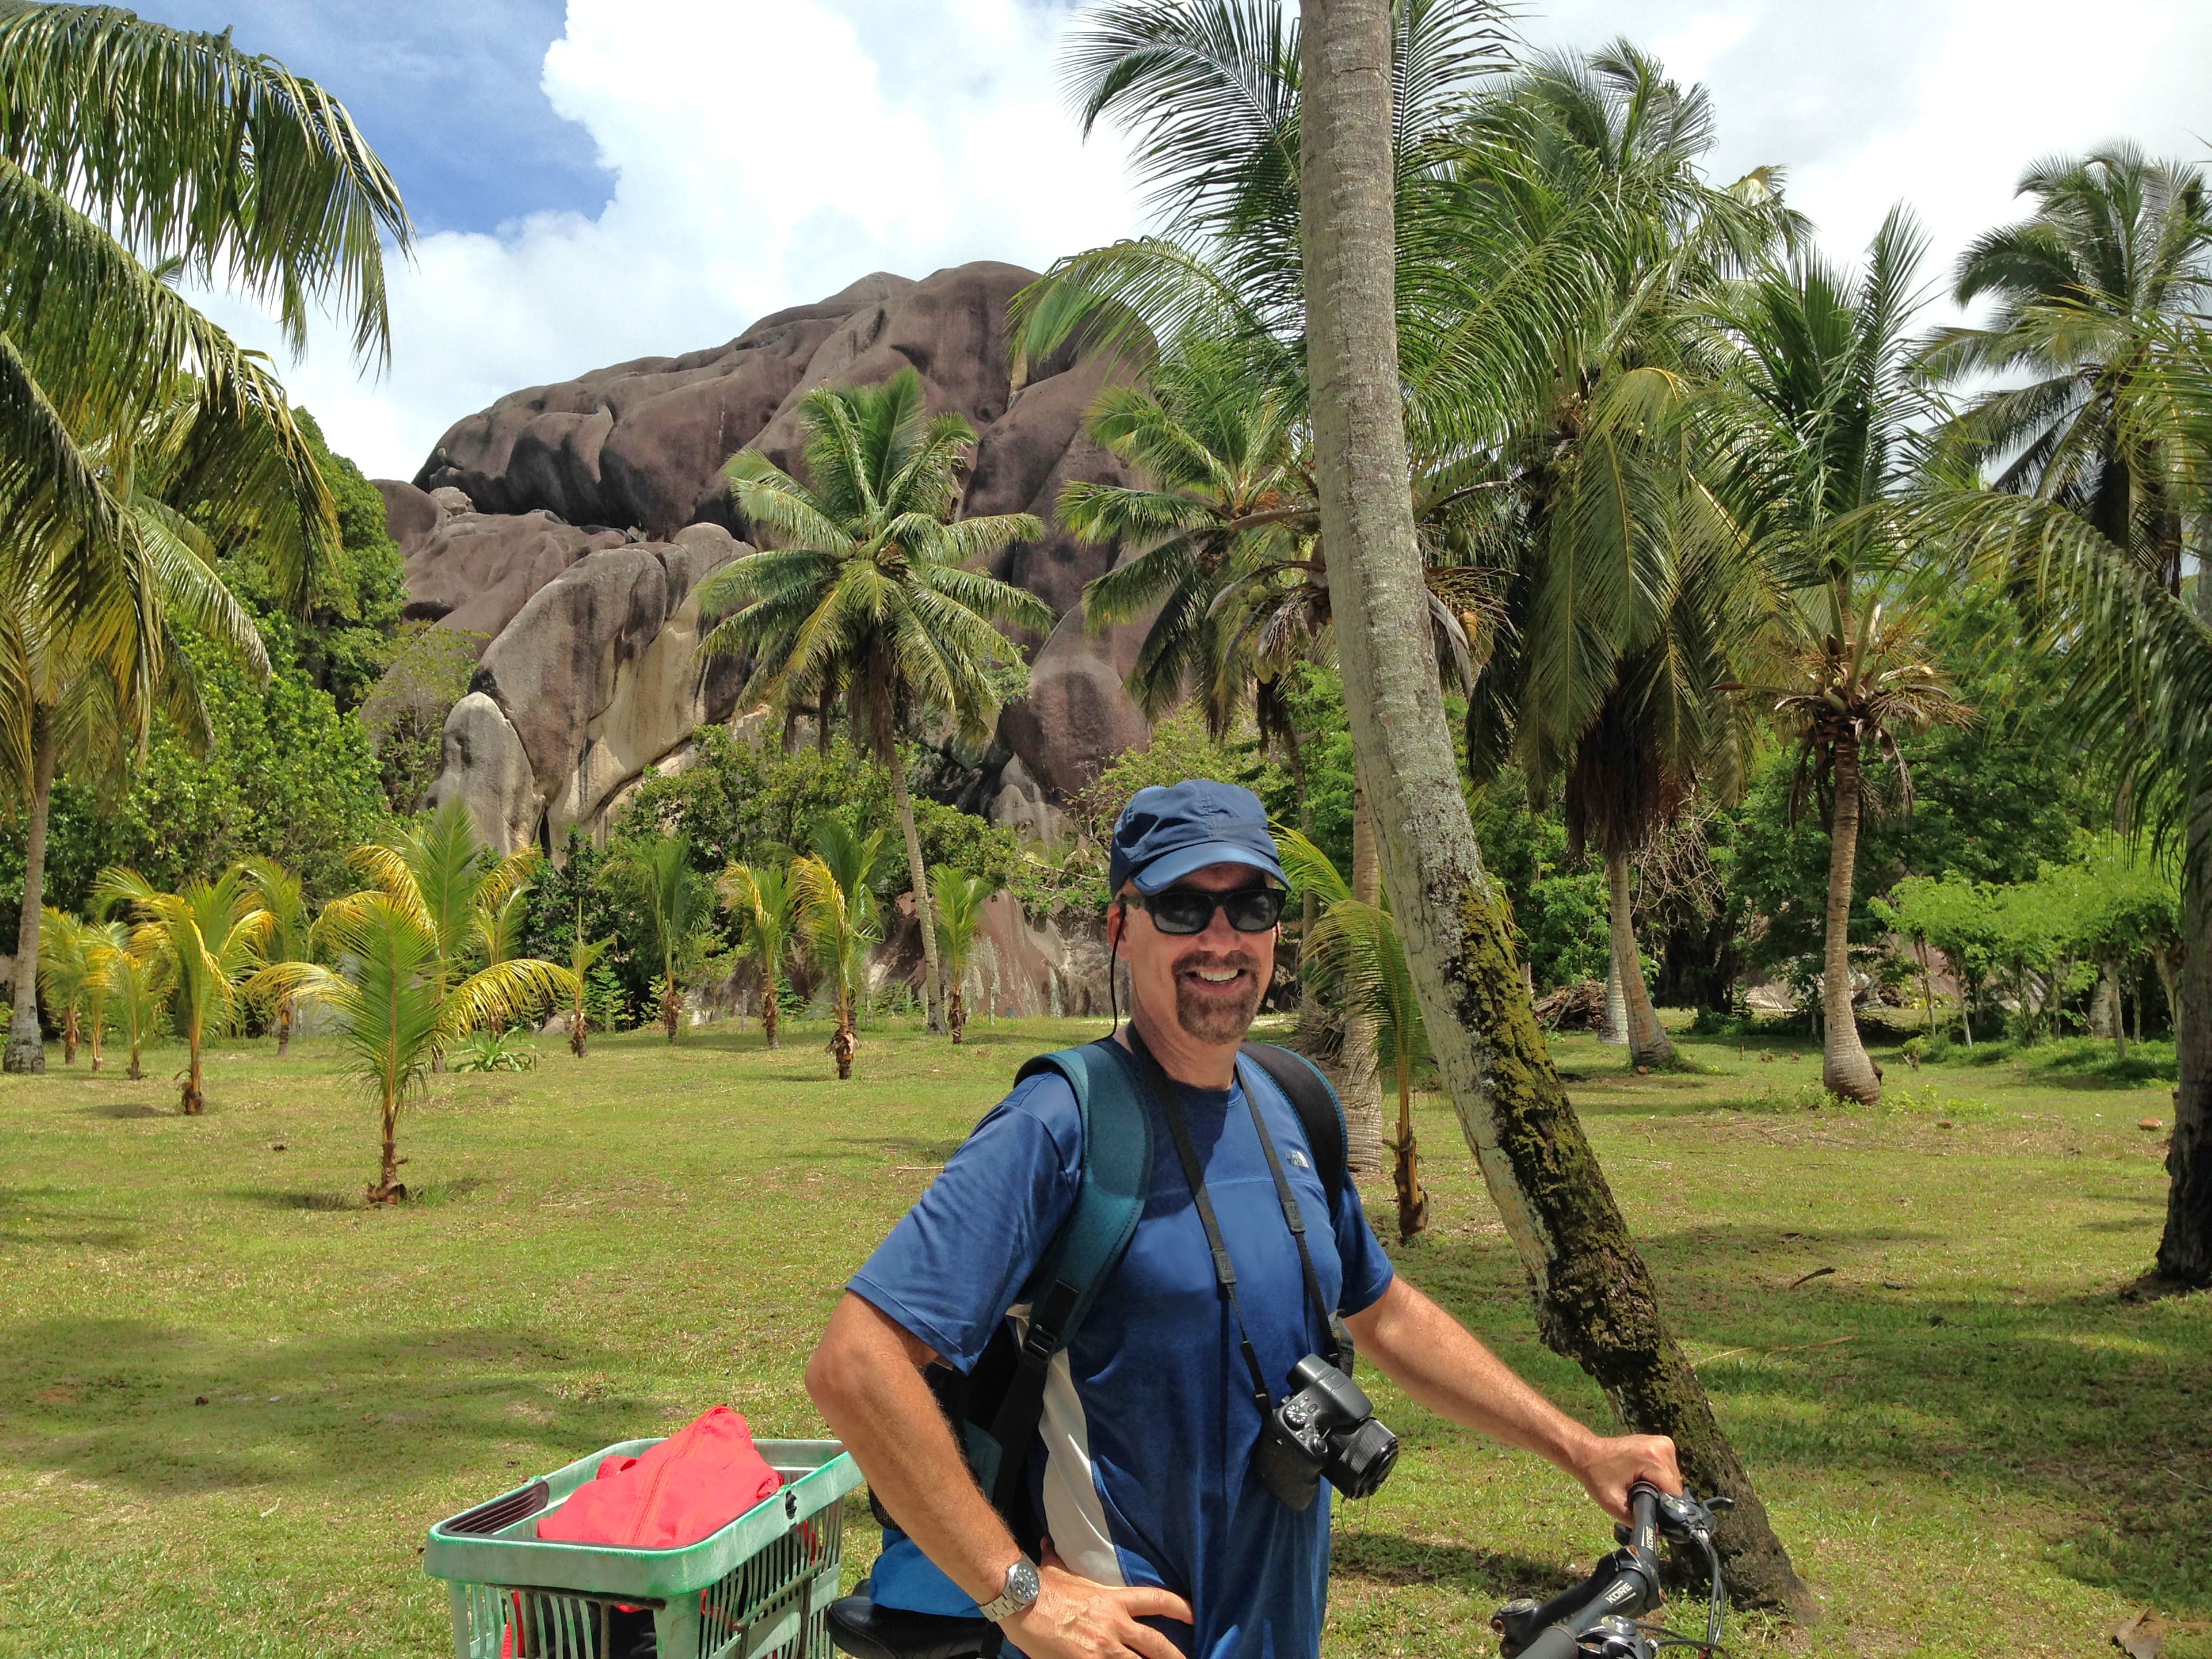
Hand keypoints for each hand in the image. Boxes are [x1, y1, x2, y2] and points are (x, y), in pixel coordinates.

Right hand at [1000, 1543, 1193, 1658]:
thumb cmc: (1041, 1586)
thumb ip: (1057, 1558)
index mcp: (1113, 1600)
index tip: (1194, 1615)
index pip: (1157, 1600)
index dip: (1180, 1608)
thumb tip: (1047, 1544)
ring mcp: (1104, 1648)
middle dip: (1175, 1656)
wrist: (1022, 1601)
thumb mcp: (1056, 1569)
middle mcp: (1115, 1624)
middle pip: (1157, 1644)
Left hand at [1574, 1432, 1681, 1522]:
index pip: (1674, 1493)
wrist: (1588, 1453)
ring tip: (1639, 1486)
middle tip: (1639, 1497)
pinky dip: (1658, 1477)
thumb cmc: (1597, 1476)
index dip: (1664, 1508)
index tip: (1649, 1511)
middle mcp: (1662, 1446)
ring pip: (1673, 1478)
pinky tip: (1642, 1477)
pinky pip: (1668, 1469)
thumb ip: (1637, 1519)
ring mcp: (1663, 1442)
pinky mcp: (1661, 1443)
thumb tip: (1659, 1531)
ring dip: (1660, 1487)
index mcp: (1653, 1458)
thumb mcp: (1613, 1503)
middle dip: (1661, 1497)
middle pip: (1674, 1486)